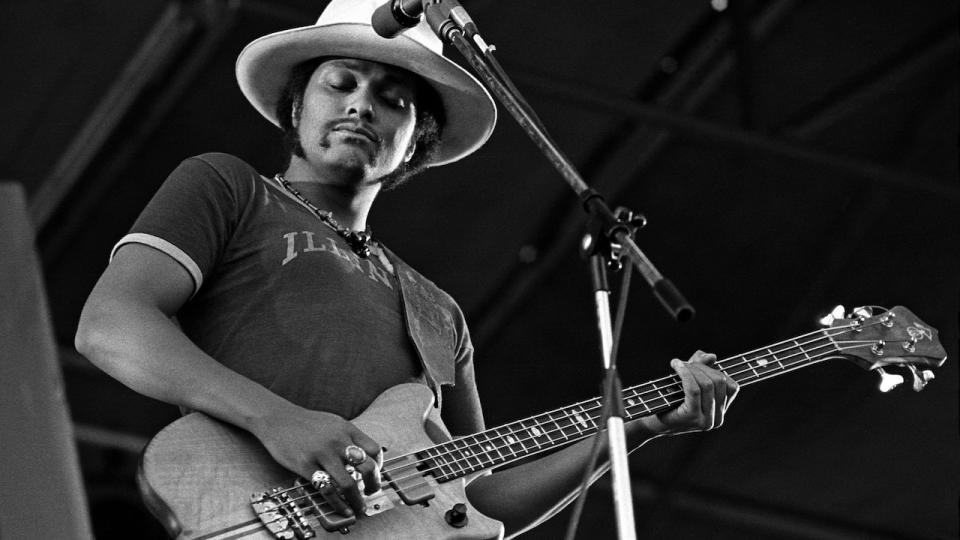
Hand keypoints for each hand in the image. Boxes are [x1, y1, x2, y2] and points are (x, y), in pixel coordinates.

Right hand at [251, 405, 382, 516]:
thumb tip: (364, 457)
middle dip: (373, 485)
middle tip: (371, 492)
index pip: (374, 450)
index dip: (379, 466)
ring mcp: (322, 454)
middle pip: (367, 467)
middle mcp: (338, 441)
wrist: (278, 418)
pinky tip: (342, 508)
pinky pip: (326, 489)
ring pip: (348, 483)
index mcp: (347, 429)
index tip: (375, 475)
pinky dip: (338, 503)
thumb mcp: (334, 423)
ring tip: (358, 507)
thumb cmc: (307, 423)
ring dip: (357, 500)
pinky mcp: (306, 466)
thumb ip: (349, 438)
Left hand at [640, 350, 738, 434]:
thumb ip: (701, 367)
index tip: (696, 364)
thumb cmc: (670, 401)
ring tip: (678, 365)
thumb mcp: (689, 382)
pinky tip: (676, 366)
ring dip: (691, 369)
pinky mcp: (693, 417)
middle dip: (701, 367)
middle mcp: (718, 419)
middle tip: (683, 364)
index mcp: (721, 412)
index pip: (731, 386)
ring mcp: (707, 421)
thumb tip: (712, 356)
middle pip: (719, 382)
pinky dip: (685, 374)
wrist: (652, 421)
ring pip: (707, 384)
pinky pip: (694, 389)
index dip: (715, 370)